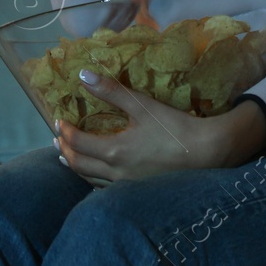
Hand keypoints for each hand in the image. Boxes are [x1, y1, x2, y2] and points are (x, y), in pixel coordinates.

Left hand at [52, 70, 257, 184]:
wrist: (209, 153)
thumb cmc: (175, 127)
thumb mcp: (142, 105)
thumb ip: (111, 91)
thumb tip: (83, 75)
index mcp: (114, 151)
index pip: (77, 143)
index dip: (64, 131)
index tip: (57, 120)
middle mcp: (117, 173)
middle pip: (80, 165)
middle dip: (65, 152)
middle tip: (56, 141)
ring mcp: (129, 185)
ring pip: (92, 180)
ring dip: (77, 167)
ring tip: (68, 159)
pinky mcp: (141, 190)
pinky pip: (108, 188)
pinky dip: (94, 179)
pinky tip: (98, 175)